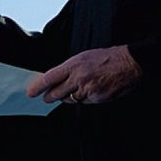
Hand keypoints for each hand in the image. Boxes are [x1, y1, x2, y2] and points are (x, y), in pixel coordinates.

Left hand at [26, 44, 141, 107]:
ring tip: (82, 85)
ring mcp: (87, 90)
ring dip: (71, 96)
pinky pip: (84, 102)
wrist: (130, 63)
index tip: (30, 92)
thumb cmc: (108, 58)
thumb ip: (70, 69)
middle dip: (50, 96)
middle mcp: (78, 78)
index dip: (38, 87)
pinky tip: (94, 89)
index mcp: (74, 64)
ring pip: (70, 99)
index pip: (50, 78)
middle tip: (48, 96)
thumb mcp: (85, 57)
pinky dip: (85, 98)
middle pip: (56, 94)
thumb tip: (56, 79)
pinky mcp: (96, 99)